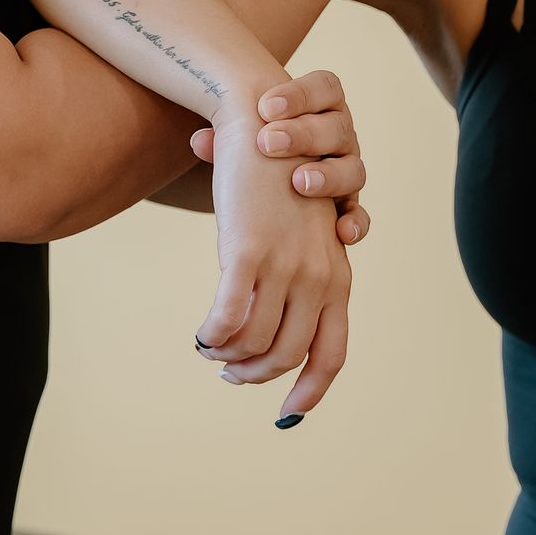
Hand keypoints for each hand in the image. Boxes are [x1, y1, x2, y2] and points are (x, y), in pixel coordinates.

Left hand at [187, 68, 368, 247]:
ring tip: (298, 183)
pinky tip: (341, 232)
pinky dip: (355, 224)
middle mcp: (340, 136)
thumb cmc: (250, 149)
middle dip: (304, 134)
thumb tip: (200, 141)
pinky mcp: (347, 208)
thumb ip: (225, 138)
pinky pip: (359, 216)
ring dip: (328, 176)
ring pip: (353, 170)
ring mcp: (346, 171)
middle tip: (267, 143)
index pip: (325, 88)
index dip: (299, 95)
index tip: (263, 107)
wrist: (264, 176)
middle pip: (337, 127)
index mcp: (321, 106)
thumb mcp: (238, 139)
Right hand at [196, 100, 352, 417]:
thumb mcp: (298, 236)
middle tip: (228, 374)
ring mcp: (285, 266)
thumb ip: (295, 279)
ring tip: (209, 349)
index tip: (287, 412)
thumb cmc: (274, 180)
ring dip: (227, 357)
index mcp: (335, 276)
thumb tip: (266, 331)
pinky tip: (200, 334)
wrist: (260, 122)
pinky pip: (226, 318)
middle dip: (254, 375)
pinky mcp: (247, 253)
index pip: (332, 353)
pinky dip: (211, 336)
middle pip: (286, 355)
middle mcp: (318, 275)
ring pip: (254, 343)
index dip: (311, 391)